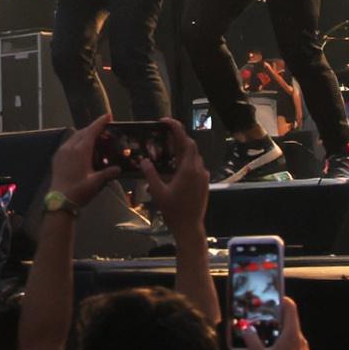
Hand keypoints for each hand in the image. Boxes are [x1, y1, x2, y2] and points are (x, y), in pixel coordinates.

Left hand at [47, 117, 117, 210]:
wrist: (59, 201)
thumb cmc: (79, 190)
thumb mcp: (96, 182)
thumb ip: (108, 173)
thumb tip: (118, 169)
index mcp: (81, 150)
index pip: (91, 131)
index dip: (100, 122)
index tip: (108, 116)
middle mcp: (70, 147)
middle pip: (83, 132)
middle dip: (93, 128)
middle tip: (103, 130)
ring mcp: (62, 151)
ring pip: (74, 136)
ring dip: (84, 135)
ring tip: (93, 139)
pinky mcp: (57, 157)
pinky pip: (68, 143)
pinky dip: (76, 141)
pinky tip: (80, 149)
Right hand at [139, 119, 209, 237]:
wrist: (190, 228)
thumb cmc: (173, 211)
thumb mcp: (158, 192)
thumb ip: (151, 174)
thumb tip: (144, 160)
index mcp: (188, 169)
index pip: (185, 141)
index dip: (176, 128)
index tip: (164, 122)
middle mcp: (199, 169)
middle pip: (190, 146)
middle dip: (177, 138)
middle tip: (163, 135)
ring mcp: (203, 176)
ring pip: (193, 156)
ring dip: (181, 151)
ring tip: (166, 152)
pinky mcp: (204, 183)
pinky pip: (195, 166)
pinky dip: (185, 162)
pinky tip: (174, 170)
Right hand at [239, 295, 309, 349]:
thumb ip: (251, 340)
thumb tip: (245, 329)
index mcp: (291, 335)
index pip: (291, 308)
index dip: (282, 300)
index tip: (272, 300)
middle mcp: (301, 340)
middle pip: (291, 321)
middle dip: (277, 319)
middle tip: (263, 320)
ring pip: (292, 334)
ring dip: (280, 332)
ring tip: (266, 337)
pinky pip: (295, 345)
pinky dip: (285, 343)